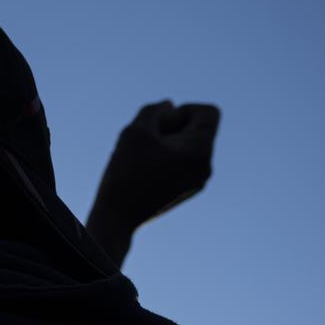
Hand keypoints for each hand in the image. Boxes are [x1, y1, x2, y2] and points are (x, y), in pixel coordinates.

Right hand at [85, 101, 219, 267]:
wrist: (116, 218)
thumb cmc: (125, 173)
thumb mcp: (135, 131)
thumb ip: (154, 111)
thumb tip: (170, 105)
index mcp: (200, 150)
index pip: (208, 112)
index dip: (183, 110)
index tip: (159, 127)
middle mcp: (206, 166)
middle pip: (197, 129)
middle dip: (171, 128)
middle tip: (145, 143)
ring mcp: (197, 181)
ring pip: (187, 147)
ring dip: (165, 144)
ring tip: (141, 159)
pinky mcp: (186, 191)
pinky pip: (181, 164)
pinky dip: (164, 159)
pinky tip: (142, 172)